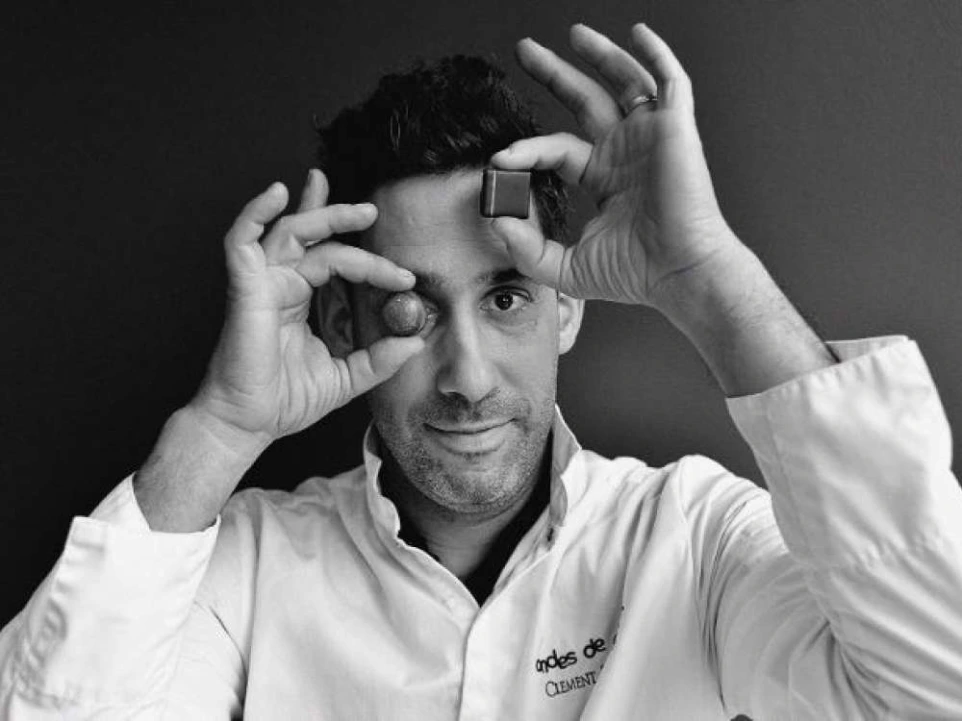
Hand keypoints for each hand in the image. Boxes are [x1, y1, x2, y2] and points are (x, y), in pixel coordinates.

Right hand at [191, 170, 423, 450]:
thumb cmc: (284, 401)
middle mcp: (280, 284)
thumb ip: (379, 359)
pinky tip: (278, 193)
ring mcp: (261, 283)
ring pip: (292, 232)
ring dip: (324, 214)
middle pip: (312, 235)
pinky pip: (241, 241)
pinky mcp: (244, 289)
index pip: (331, 259)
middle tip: (375, 213)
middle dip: (343, 218)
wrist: (250, 424)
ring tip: (360, 211)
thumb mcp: (347, 378)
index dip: (367, 260)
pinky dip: (255, 212)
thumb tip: (416, 342)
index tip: (404, 277)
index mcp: (299, 299)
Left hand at [490, 23, 740, 309]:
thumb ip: (527, 250)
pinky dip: (656, 53)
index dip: (526, 150)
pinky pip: (670, 81)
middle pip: (586, 100)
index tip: (499, 160)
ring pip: (624, 82)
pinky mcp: (675, 129)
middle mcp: (626, 153)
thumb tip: (496, 222)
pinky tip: (637, 32)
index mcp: (604, 179)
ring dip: (599, 55)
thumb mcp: (566, 268)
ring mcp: (651, 138)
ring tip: (571, 33)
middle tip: (525, 51)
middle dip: (555, 73)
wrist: (680, 274)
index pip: (557, 149)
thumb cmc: (637, 274)